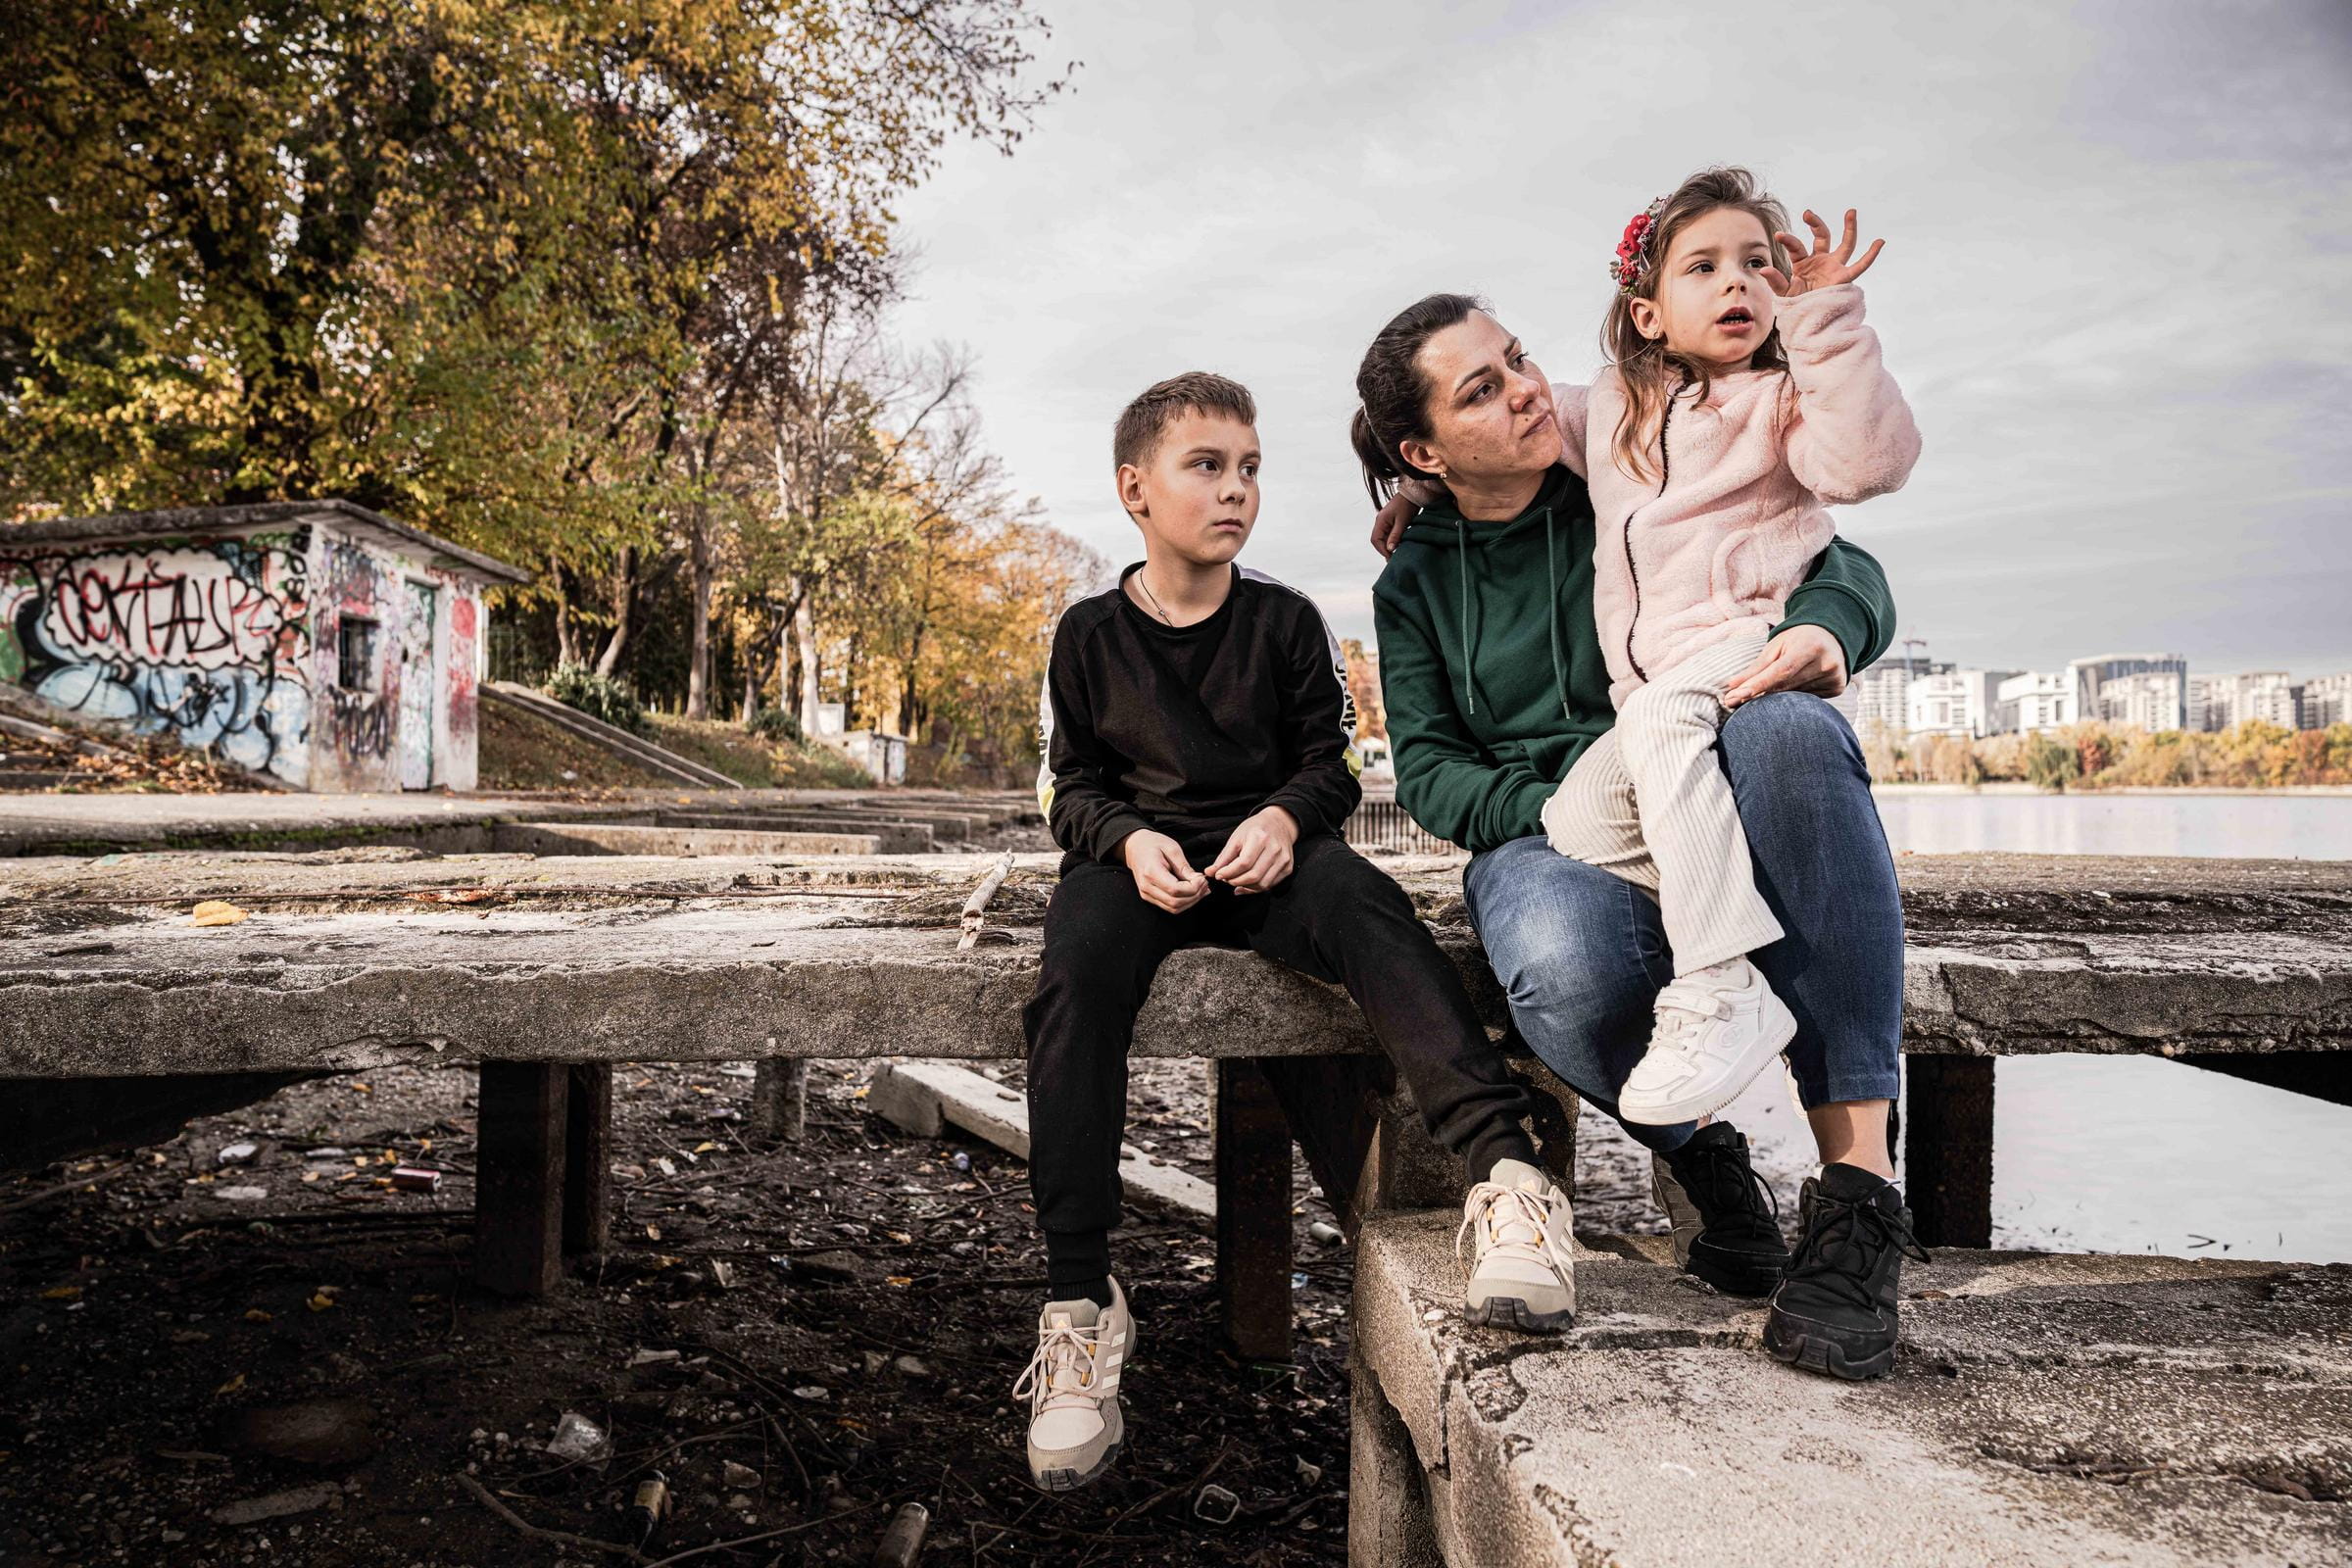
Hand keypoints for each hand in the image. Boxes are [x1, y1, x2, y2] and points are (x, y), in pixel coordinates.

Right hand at [1122, 830, 1208, 912]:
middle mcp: (1146, 887)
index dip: (1193, 888)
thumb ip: (1184, 867)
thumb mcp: (1172, 848)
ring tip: (1202, 889)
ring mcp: (1147, 894)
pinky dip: (1184, 903)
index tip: (1203, 878)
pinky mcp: (1149, 897)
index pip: (1175, 890)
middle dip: (1195, 896)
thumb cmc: (1153, 844)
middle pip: (1175, 902)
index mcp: (1151, 872)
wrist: (1134, 847)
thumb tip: (1198, 880)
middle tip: (1205, 884)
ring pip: (1174, 908)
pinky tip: (1194, 893)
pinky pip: (1169, 906)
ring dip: (1191, 901)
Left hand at [1205, 806, 1298, 894]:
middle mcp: (1275, 849)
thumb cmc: (1255, 829)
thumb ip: (1224, 857)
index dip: (1229, 872)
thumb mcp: (1236, 838)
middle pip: (1253, 876)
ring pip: (1263, 884)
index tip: (1218, 875)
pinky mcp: (1288, 868)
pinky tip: (1247, 884)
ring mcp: (1284, 860)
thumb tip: (1210, 873)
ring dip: (1246, 887)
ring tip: (1236, 881)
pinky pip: (1270, 885)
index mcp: (1260, 838)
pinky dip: (1256, 888)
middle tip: (1226, 879)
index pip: (1244, 863)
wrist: (1279, 823)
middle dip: (1235, 881)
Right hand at [1369, 479, 1444, 557]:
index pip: (1375, 540)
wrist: (1413, 493)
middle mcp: (1380, 522)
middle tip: (1394, 559)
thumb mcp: (1402, 522)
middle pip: (1378, 540)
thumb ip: (1395, 535)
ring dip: (1390, 546)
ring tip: (1398, 554)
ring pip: (1384, 538)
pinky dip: (1393, 541)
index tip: (1391, 557)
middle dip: (1385, 550)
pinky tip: (1400, 545)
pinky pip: (1389, 534)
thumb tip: (1390, 549)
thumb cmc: (1407, 505)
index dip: (1382, 550)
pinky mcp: (1392, 522)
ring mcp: (1385, 522)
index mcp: (1380, 521)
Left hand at [1723, 625, 1848, 706]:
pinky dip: (1795, 697)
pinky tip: (1796, 685)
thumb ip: (1756, 668)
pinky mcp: (1837, 687)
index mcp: (1810, 646)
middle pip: (1786, 686)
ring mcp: (1834, 676)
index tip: (1737, 697)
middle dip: (1759, 694)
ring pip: (1795, 695)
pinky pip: (1808, 699)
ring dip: (1777, 697)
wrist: (1831, 635)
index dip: (1758, 685)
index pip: (1780, 670)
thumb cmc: (1797, 639)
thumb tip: (1732, 686)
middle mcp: (1826, 662)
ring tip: (1768, 690)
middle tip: (1733, 701)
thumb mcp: (1776, 647)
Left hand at [1763, 208, 1883, 296]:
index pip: (1796, 246)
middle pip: (1822, 236)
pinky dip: (1871, 255)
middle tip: (1807, 213)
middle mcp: (1819, 260)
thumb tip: (1763, 269)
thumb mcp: (1783, 293)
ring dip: (1849, 228)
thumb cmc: (1795, 305)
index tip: (1779, 235)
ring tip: (1851, 211)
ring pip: (1845, 244)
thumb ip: (1775, 281)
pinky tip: (1880, 241)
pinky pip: (1860, 266)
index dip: (1788, 240)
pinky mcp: (1843, 278)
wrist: (1806, 320)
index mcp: (1802, 262)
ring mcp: (1833, 267)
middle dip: (1816, 223)